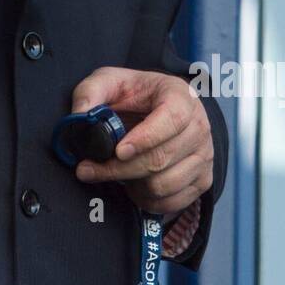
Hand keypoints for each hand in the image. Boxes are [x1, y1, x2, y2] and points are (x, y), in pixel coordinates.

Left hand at [70, 67, 212, 216]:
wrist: (161, 107)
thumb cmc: (136, 95)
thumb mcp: (109, 81)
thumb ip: (90, 92)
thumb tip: (80, 115)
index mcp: (181, 97)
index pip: (172, 120)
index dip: (145, 138)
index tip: (118, 151)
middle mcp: (200, 127)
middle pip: (161, 159)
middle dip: (119, 169)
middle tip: (87, 170)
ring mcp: (204, 156)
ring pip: (164, 185)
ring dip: (131, 184)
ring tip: (116, 172)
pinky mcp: (203, 180)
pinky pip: (172, 203)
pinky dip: (145, 199)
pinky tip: (133, 184)